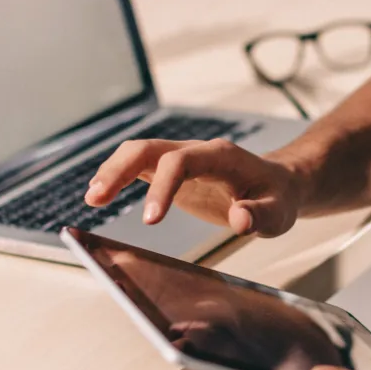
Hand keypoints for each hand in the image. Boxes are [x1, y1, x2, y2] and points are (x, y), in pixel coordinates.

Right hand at [85, 138, 302, 236]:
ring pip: (138, 152)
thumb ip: (261, 216)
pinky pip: (140, 166)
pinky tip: (99, 195)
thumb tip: (239, 220)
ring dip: (112, 171)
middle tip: (96, 199)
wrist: (279, 184)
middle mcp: (196, 151)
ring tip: (91, 199)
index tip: (150, 221)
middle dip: (119, 169)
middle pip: (149, 148)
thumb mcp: (279, 212)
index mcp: (220, 156)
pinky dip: (117, 176)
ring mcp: (182, 157)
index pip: (181, 162)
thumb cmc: (277, 197)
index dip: (161, 187)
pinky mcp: (173, 171)